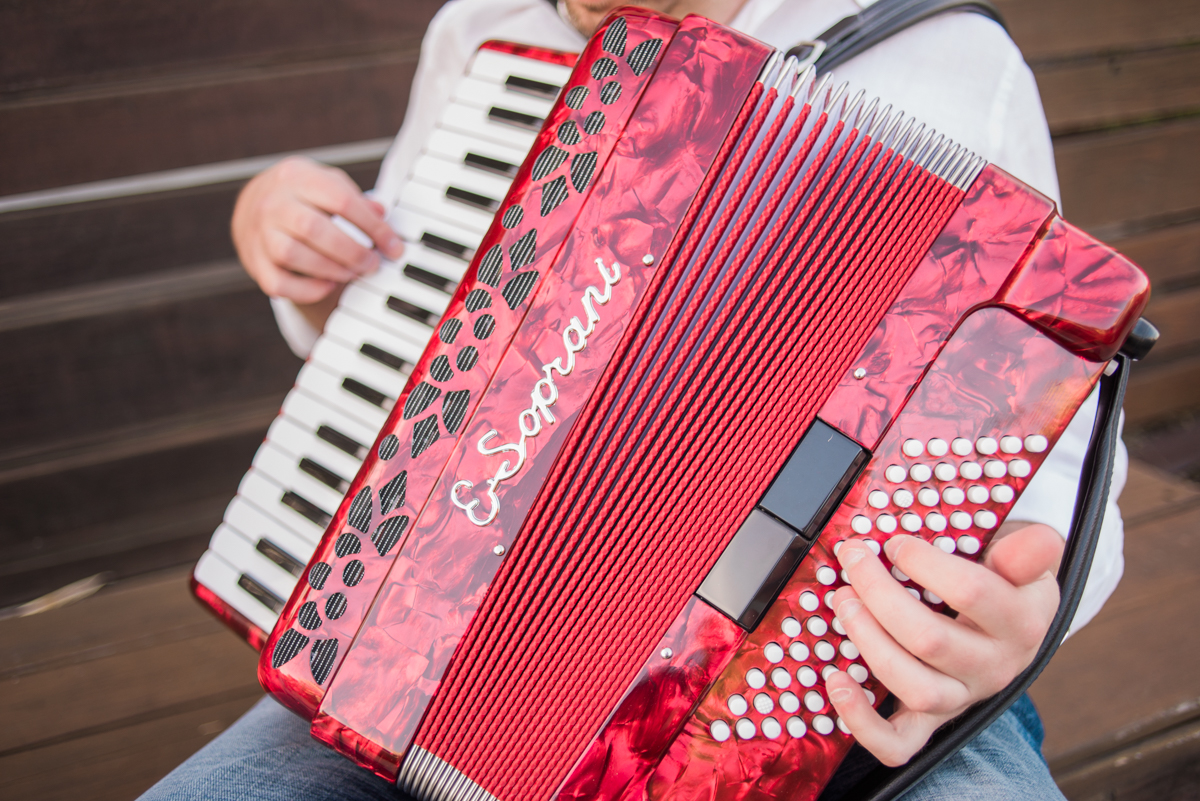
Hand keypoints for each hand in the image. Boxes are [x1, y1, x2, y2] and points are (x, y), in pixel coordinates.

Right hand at [232, 156, 404, 305]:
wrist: (254, 205)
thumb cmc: (302, 196)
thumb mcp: (328, 183)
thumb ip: (354, 198)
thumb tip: (381, 213)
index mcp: (297, 177)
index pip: (341, 200)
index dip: (373, 227)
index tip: (393, 247)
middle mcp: (274, 203)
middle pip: (313, 228)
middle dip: (351, 251)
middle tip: (372, 264)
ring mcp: (260, 233)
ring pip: (292, 254)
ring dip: (330, 269)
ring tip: (352, 273)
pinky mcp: (255, 262)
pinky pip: (278, 283)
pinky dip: (307, 290)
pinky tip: (328, 285)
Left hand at [825, 522, 1062, 765]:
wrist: (1011, 625)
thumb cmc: (1005, 582)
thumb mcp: (1025, 559)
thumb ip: (1029, 551)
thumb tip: (1039, 543)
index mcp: (1019, 623)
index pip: (971, 592)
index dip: (924, 563)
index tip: (895, 542)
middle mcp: (993, 667)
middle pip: (931, 640)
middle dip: (879, 594)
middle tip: (853, 559)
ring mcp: (961, 698)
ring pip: (915, 688)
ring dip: (868, 642)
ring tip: (843, 602)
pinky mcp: (930, 720)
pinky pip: (898, 743)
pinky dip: (862, 721)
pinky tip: (836, 680)